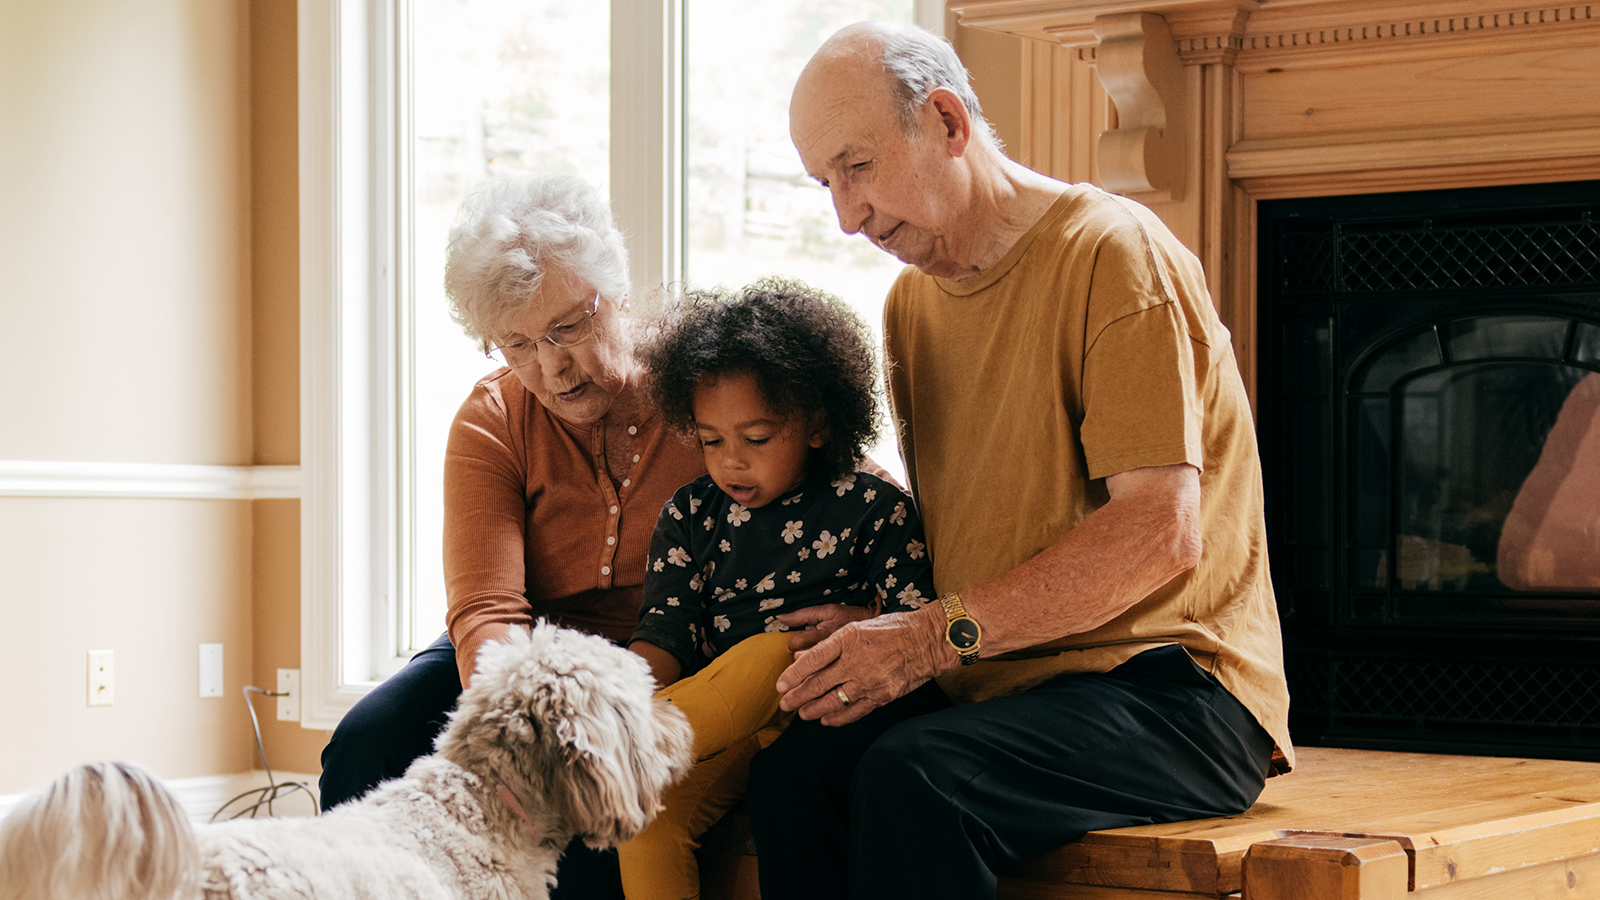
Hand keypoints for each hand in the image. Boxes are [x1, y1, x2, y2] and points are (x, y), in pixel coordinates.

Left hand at [776, 607, 946, 725]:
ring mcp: (870, 680)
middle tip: (784, 704)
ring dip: (814, 710)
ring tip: (802, 713)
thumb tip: (804, 658)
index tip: (780, 684)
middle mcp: (857, 660)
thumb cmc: (893, 628)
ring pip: (834, 701)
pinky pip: (855, 711)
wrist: (928, 640)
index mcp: (848, 637)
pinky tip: (826, 720)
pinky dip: (838, 718)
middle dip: (798, 696)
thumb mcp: (859, 626)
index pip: (813, 659)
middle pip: (819, 683)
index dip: (793, 674)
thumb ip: (832, 643)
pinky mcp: (882, 695)